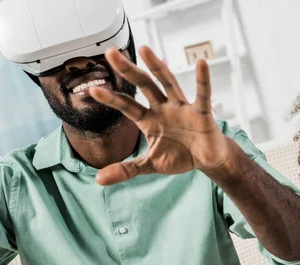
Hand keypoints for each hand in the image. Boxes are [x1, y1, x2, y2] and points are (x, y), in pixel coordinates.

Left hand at [90, 46, 228, 184]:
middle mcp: (163, 108)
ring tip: (144, 49)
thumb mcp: (150, 164)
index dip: (112, 99)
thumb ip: (126, 169)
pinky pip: (202, 95)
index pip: (127, 106)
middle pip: (143, 86)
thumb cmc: (179, 156)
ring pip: (168, 83)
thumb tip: (98, 180)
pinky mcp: (202, 113)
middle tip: (111, 53)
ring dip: (157, 67)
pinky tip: (201, 64)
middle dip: (128, 71)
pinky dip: (203, 80)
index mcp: (149, 120)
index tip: (93, 90)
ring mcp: (182, 108)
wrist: (206, 159)